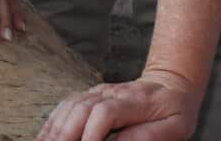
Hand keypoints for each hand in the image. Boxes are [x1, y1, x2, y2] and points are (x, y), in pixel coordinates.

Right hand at [36, 70, 200, 140]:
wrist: (172, 85)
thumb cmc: (175, 110)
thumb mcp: (176, 126)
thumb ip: (149, 136)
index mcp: (137, 101)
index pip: (106, 112)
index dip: (92, 133)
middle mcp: (114, 93)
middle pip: (82, 108)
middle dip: (66, 135)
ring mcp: (100, 92)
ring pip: (70, 106)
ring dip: (55, 130)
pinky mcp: (91, 95)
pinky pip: (66, 105)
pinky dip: (53, 123)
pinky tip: (45, 139)